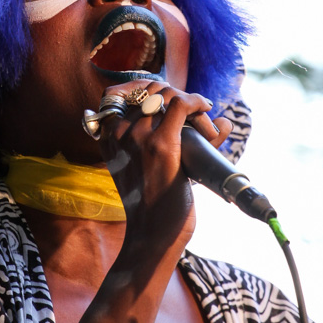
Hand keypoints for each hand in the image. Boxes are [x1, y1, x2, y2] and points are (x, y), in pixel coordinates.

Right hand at [97, 80, 230, 261]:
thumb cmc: (154, 204)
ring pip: (167, 96)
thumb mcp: (144, 166)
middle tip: (194, 117)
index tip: (171, 100)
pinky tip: (206, 108)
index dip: (149, 89)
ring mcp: (137, 137)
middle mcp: (118, 133)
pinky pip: (180, 104)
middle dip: (174, 95)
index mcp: (108, 137)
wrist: (153, 233)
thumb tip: (214, 121)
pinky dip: (197, 101)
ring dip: (190, 104)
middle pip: (149, 92)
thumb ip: (160, 140)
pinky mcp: (161, 144)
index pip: (121, 92)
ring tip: (203, 125)